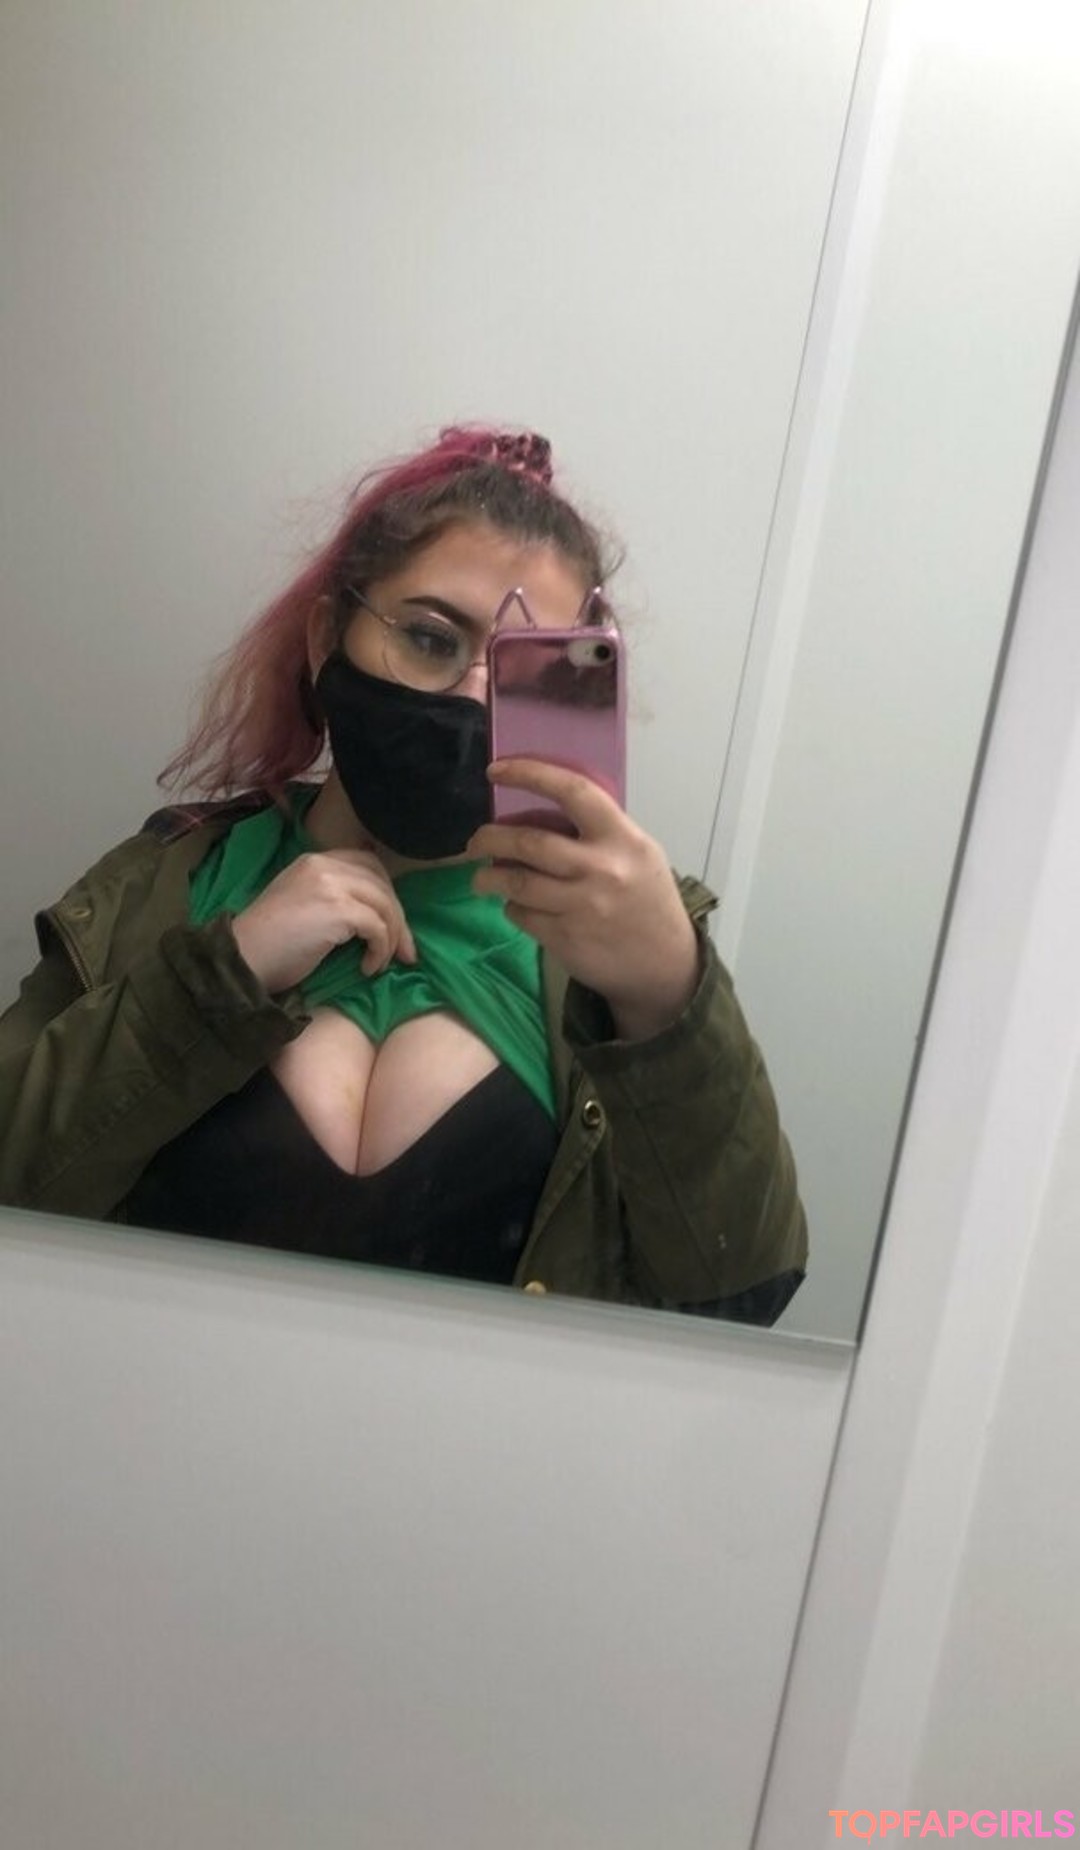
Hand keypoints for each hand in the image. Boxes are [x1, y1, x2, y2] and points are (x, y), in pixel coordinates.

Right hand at [231, 850, 417, 992]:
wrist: (240, 960)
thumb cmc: (268, 944)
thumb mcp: (300, 906)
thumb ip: (329, 897)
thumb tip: (372, 914)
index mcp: (314, 861)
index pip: (366, 862)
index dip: (385, 892)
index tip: (390, 923)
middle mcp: (323, 864)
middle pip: (381, 881)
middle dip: (398, 917)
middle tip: (404, 951)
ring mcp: (330, 884)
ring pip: (385, 903)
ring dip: (392, 937)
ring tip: (384, 962)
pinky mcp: (337, 909)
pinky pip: (377, 926)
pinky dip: (380, 949)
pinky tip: (368, 968)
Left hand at [467, 760, 700, 1040]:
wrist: (664, 964)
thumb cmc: (646, 899)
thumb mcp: (637, 853)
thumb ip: (596, 832)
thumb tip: (535, 814)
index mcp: (622, 838)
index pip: (573, 791)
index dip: (530, 774)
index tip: (495, 770)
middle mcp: (601, 868)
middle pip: (529, 842)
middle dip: (489, 838)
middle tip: (475, 841)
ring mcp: (581, 906)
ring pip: (517, 883)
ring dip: (488, 878)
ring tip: (482, 878)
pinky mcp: (565, 938)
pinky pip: (522, 915)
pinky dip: (512, 907)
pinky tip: (516, 905)